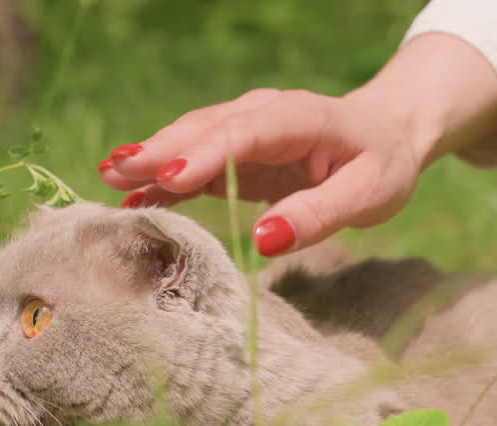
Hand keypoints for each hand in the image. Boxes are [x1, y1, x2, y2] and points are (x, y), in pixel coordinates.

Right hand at [99, 33, 496, 255]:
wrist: (387, 133)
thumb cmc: (381, 165)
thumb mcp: (368, 196)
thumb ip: (317, 215)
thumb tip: (264, 240)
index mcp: (303, 118)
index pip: (248, 131)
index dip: (207, 153)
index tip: (171, 177)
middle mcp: (266, 114)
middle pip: (207, 129)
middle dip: (162, 150)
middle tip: (116, 171)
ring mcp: (246, 128)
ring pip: (192, 138)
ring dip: (152, 157)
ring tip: (109, 176)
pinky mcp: (235, 150)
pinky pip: (193, 161)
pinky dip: (162, 177)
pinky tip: (129, 194)